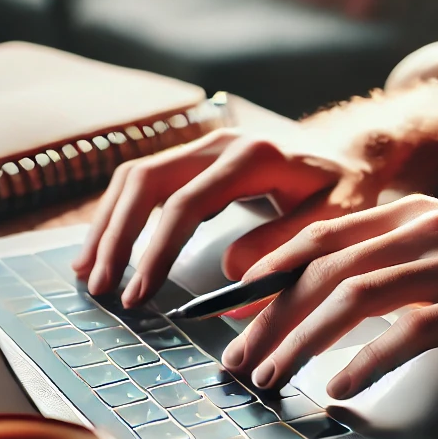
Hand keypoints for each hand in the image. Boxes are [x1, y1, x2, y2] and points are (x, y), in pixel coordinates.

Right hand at [72, 127, 382, 303]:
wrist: (351, 151)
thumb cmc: (347, 189)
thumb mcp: (336, 218)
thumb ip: (288, 244)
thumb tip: (232, 274)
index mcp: (252, 157)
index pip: (186, 204)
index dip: (156, 251)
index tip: (138, 295)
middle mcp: (220, 143)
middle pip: (146, 182)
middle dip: (117, 237)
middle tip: (100, 288)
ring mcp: (204, 146)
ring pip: (136, 176)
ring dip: (108, 224)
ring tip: (87, 273)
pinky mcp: (195, 157)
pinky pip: (144, 179)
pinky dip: (119, 213)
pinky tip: (105, 246)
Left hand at [221, 196, 437, 398]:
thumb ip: (396, 265)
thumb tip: (334, 299)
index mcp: (409, 214)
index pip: (315, 239)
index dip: (263, 274)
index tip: (224, 312)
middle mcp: (423, 228)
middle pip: (322, 269)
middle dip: (268, 317)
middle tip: (236, 361)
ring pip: (354, 295)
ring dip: (302, 341)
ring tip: (271, 378)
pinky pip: (413, 329)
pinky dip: (369, 360)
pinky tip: (342, 388)